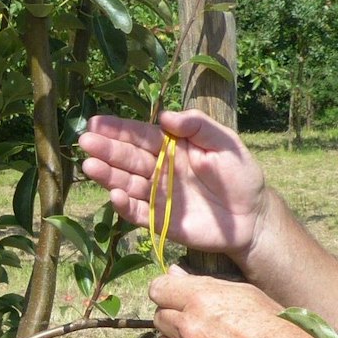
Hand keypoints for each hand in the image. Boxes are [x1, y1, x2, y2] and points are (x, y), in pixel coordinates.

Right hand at [77, 110, 269, 258]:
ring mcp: (158, 196)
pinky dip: (125, 206)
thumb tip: (165, 116)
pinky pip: (138, 213)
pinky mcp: (161, 221)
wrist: (252, 217)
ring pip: (127, 184)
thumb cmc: (240, 175)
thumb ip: (198, 125)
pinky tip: (114, 195)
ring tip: (90, 166)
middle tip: (85, 142)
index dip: (118, 129)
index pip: (140, 136)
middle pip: (128, 158)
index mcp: (172, 147)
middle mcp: (159, 170)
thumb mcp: (225, 142)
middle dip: (106, 149)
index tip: (95, 122)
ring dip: (107, 176)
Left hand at [150, 267, 328, 337]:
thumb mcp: (245, 293)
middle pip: (159, 318)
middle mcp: (190, 329)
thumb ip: (205, 284)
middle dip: (174, 317)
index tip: (176, 296)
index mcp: (201, 300)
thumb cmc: (276, 326)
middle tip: (199, 323)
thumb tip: (173, 275)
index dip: (167, 292)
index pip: (158, 290)